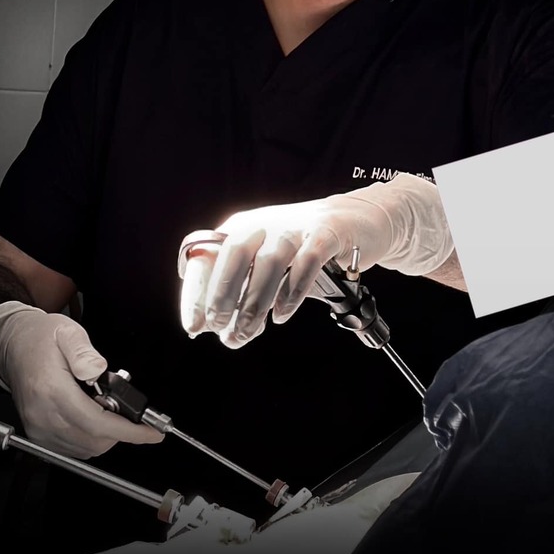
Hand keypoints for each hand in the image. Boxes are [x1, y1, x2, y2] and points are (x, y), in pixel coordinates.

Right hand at [0, 303, 163, 458]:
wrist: (12, 344)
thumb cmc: (40, 337)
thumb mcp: (67, 331)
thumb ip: (84, 352)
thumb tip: (98, 369)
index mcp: (51, 389)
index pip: (96, 422)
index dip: (128, 431)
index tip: (151, 433)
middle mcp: (42, 414)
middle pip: (93, 440)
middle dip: (121, 431)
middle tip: (130, 410)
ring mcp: (38, 427)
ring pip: (85, 449)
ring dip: (106, 436)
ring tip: (108, 408)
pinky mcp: (37, 433)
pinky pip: (72, 448)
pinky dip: (90, 439)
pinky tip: (94, 417)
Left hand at [180, 173, 454, 347]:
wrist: (359, 221)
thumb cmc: (306, 248)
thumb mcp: (266, 264)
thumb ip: (239, 290)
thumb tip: (208, 324)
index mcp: (242, 227)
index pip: (208, 255)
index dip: (195, 291)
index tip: (193, 325)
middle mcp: (265, 223)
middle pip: (234, 254)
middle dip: (222, 294)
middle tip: (219, 328)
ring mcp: (297, 226)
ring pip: (269, 262)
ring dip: (255, 302)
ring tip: (249, 332)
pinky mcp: (328, 234)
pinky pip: (308, 261)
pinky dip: (292, 290)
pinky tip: (283, 314)